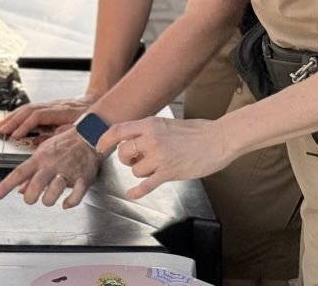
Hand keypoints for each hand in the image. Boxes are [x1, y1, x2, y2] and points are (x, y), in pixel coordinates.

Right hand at [0, 94, 96, 139]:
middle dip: (13, 121)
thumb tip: (51, 138)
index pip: (38, 116)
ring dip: (13, 117)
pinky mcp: (49, 107)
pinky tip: (11, 120)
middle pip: (28, 110)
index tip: (16, 135)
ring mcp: (50, 105)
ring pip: (27, 108)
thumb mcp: (85, 127)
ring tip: (1, 125)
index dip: (25, 126)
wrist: (97, 101)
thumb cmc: (93, 118)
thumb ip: (68, 132)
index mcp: (62, 111)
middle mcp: (54, 106)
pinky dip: (18, 114)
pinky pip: (30, 109)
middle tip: (1, 131)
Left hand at [0, 130, 101, 207]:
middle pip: (36, 185)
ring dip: (48, 200)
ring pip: (54, 192)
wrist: (89, 136)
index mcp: (40, 159)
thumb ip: (31, 173)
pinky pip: (76, 195)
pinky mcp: (83, 178)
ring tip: (48, 199)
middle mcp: (52, 165)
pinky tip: (65, 203)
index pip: (19, 173)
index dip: (5, 185)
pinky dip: (70, 202)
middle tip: (31, 198)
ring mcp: (68, 172)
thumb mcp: (43, 154)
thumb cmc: (64, 145)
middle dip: (30, 197)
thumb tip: (19, 189)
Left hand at [96, 117, 235, 199]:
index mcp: (150, 124)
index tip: (99, 147)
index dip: (104, 139)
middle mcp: (151, 139)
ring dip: (140, 172)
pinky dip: (136, 191)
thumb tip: (132, 138)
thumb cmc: (196, 131)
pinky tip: (132, 193)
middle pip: (122, 153)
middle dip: (125, 159)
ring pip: (135, 170)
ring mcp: (160, 157)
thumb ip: (149, 130)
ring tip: (154, 168)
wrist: (218, 139)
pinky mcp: (169, 172)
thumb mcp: (167, 123)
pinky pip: (146, 185)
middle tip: (135, 160)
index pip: (118, 130)